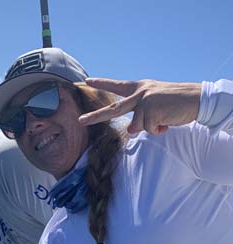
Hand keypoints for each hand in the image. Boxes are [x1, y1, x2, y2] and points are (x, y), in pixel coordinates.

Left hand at [78, 78, 201, 134]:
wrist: (196, 99)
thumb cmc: (175, 103)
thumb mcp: (154, 104)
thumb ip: (139, 115)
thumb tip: (131, 130)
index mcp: (139, 88)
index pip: (117, 86)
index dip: (102, 83)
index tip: (87, 81)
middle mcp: (139, 93)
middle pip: (113, 109)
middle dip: (95, 116)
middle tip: (80, 120)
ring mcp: (145, 101)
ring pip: (136, 126)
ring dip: (151, 127)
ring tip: (164, 118)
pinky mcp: (151, 110)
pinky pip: (149, 129)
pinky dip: (159, 130)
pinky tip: (167, 121)